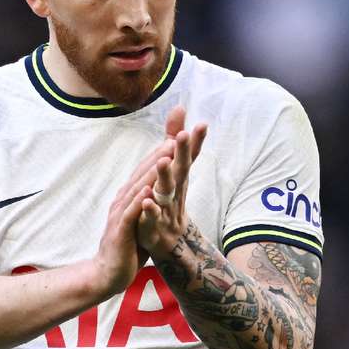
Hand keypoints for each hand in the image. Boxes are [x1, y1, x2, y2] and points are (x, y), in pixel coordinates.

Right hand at [93, 134, 176, 295]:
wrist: (108, 273)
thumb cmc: (127, 245)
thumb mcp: (141, 218)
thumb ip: (148, 201)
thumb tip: (159, 185)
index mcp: (129, 196)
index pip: (145, 171)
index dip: (160, 155)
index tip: (176, 138)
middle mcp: (123, 200)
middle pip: (142, 174)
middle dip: (158, 156)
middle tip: (174, 139)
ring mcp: (120, 214)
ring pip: (137, 189)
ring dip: (151, 173)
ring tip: (165, 158)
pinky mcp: (120, 231)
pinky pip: (130, 214)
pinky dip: (139, 202)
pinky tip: (148, 191)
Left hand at [137, 107, 207, 255]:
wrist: (169, 241)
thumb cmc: (170, 197)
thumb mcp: (174, 167)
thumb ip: (175, 137)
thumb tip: (180, 107)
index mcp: (179, 175)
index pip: (188, 155)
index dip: (195, 140)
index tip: (202, 124)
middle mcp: (175, 189)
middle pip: (180, 168)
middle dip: (182, 152)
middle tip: (183, 135)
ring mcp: (166, 207)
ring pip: (166, 190)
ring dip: (164, 176)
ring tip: (162, 162)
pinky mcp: (154, 224)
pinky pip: (152, 216)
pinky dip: (150, 209)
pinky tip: (146, 201)